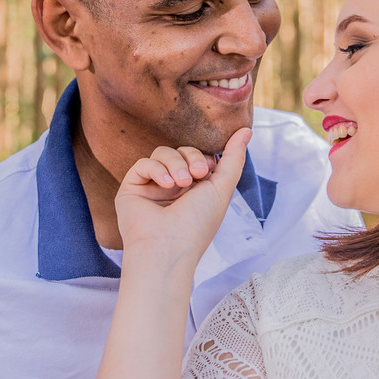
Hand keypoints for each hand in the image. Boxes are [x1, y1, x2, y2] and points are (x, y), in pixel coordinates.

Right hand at [115, 127, 250, 267]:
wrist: (168, 249)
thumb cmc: (197, 224)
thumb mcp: (222, 188)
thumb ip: (233, 158)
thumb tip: (246, 130)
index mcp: (194, 189)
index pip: (198, 156)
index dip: (203, 157)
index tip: (208, 170)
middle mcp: (172, 187)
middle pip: (181, 151)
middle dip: (191, 157)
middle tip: (196, 176)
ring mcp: (151, 187)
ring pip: (162, 153)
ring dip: (175, 163)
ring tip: (180, 184)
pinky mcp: (132, 188)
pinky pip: (143, 163)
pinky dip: (156, 169)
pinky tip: (166, 184)